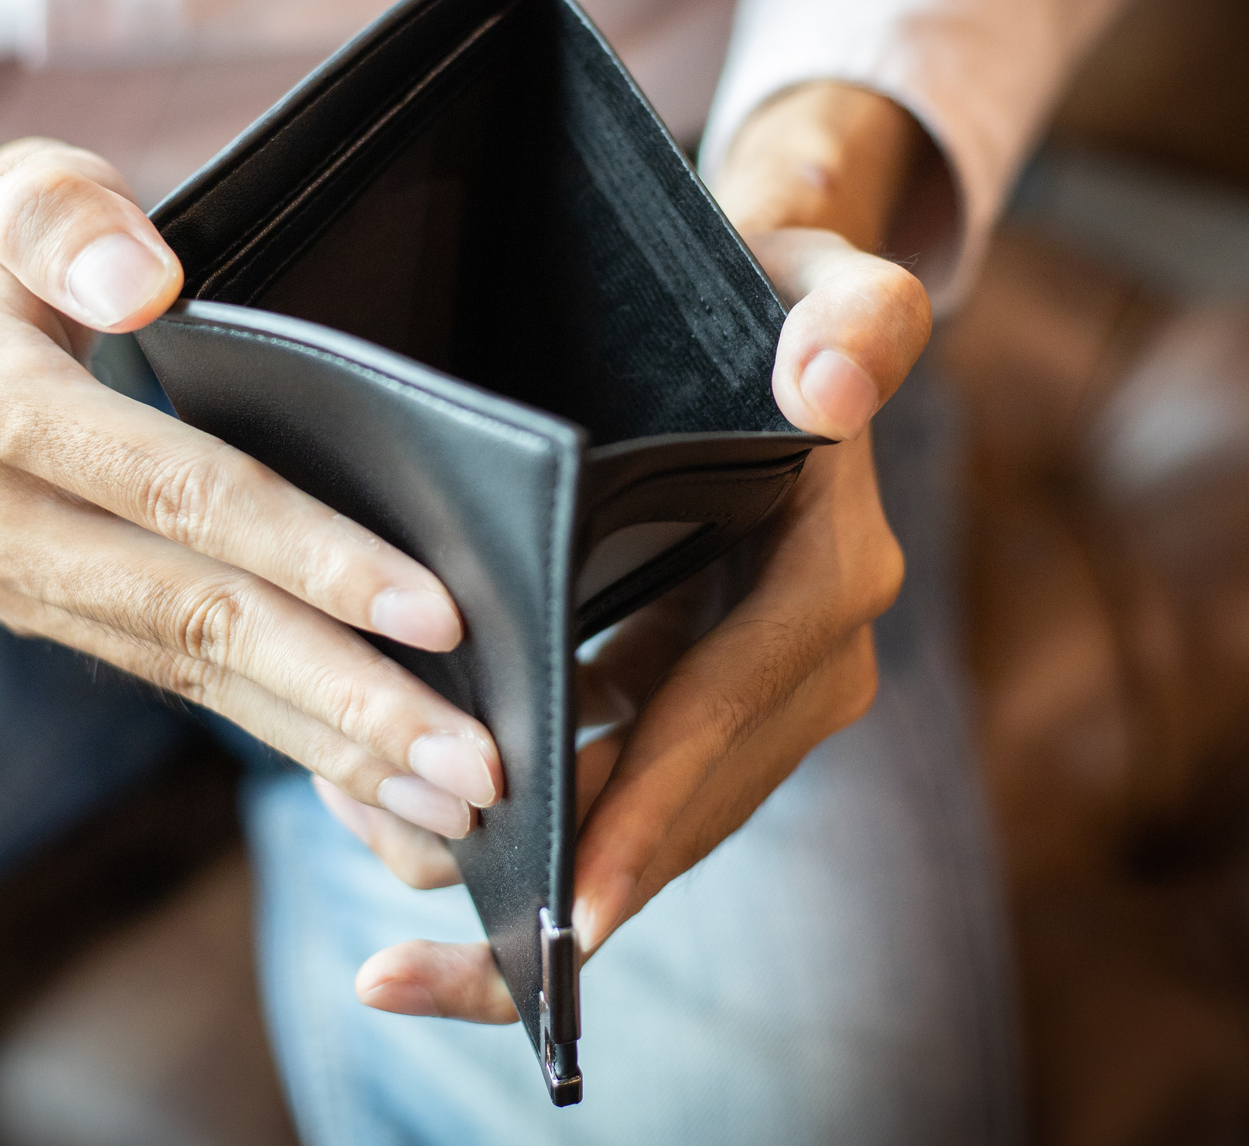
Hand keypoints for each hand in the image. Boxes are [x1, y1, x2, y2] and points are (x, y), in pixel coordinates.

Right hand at [0, 46, 502, 838]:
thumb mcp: (22, 187)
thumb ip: (75, 225)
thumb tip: (145, 286)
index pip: (177, 492)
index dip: (309, 556)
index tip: (433, 615)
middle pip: (195, 618)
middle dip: (345, 697)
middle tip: (474, 768)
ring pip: (187, 674)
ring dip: (325, 744)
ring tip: (447, 804)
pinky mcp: (36, 612)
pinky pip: (169, 679)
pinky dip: (274, 730)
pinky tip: (366, 782)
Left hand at [320, 81, 935, 1020]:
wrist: (781, 319)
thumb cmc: (778, 295)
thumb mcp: (822, 279)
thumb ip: (848, 319)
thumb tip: (831, 384)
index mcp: (828, 582)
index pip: (722, 714)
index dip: (645, 809)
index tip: (566, 912)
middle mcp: (811, 663)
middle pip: (682, 813)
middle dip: (563, 902)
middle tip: (418, 968)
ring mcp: (760, 697)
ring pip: (650, 830)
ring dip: (533, 896)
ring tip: (399, 954)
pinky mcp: (703, 703)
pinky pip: (630, 797)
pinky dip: (549, 844)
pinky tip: (433, 869)